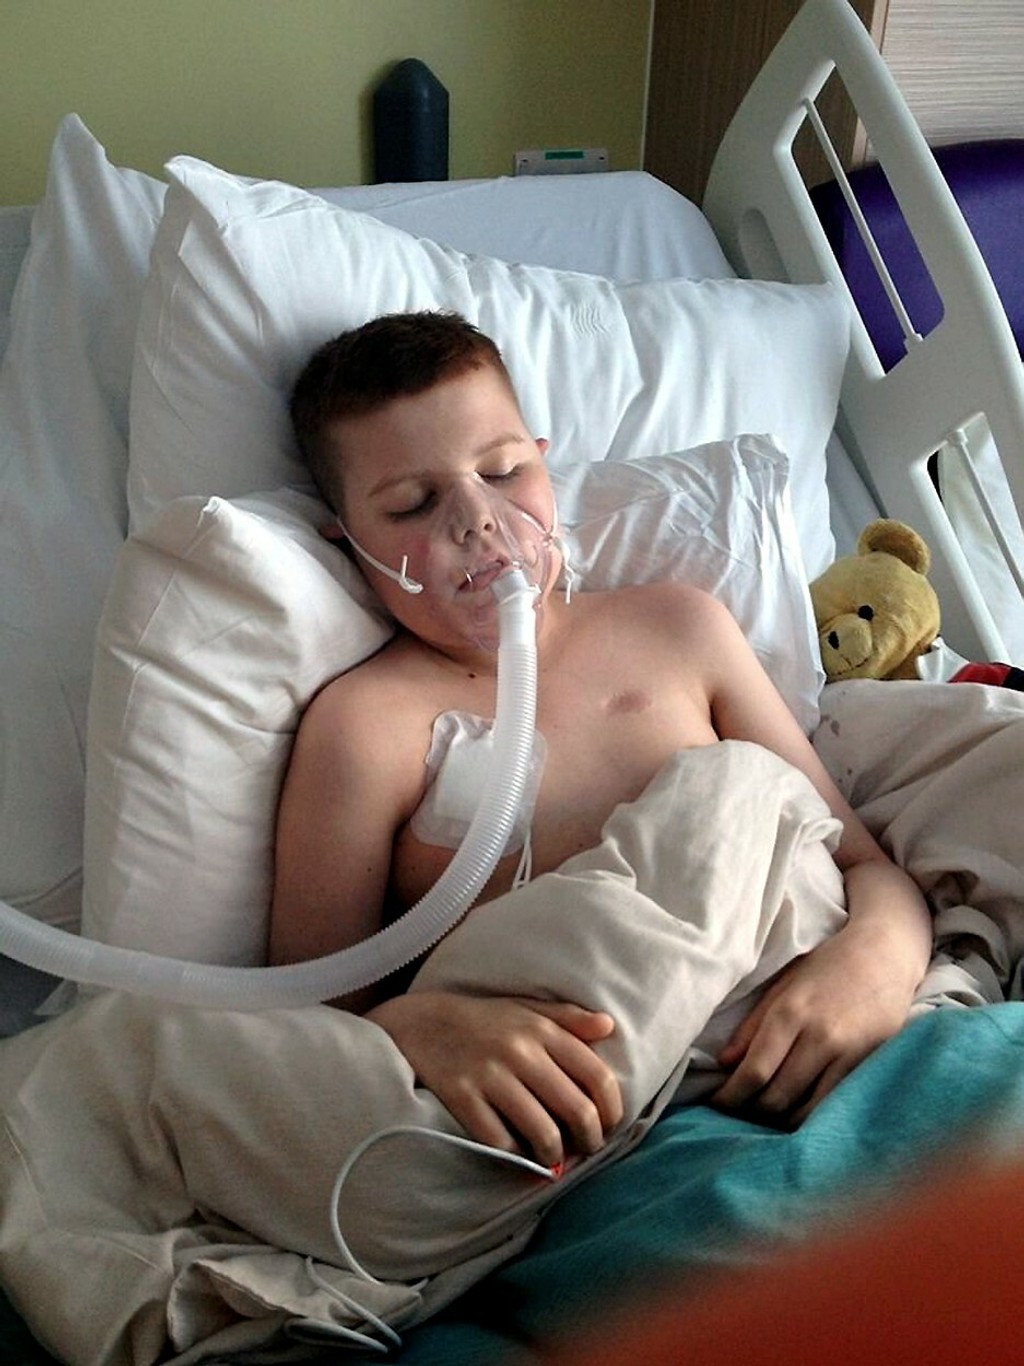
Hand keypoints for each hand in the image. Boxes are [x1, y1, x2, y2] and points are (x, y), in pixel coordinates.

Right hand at [367, 991, 622, 1166]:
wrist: (420, 1023)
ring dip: (556, 1156)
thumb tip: (609, 1026)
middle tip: (587, 1149)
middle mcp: (521, 1051)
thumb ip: (568, 1018)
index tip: (610, 1125)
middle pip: (577, 1110)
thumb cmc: (482, 1020)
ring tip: (554, 1158)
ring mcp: (491, 1076)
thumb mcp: (525, 1008)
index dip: (612, 1109)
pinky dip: (515, 1157)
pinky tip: (518, 1156)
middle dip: (590, 1140)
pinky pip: (502, 1142)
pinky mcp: (463, 1097)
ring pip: (544, 1133)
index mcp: (542, 1029)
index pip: (597, 1076)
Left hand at [712, 914, 920, 1126]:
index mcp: (790, 1012)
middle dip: (749, 1110)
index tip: (716, 1103)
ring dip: (778, 1120)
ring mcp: (846, 1054)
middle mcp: (818, 1036)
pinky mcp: (867, 1065)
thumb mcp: (783, 985)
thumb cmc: (827, 966)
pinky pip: (832, 1105)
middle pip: (776, 1096)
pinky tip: (796, 1109)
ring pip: (804, 1109)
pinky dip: (809, 1115)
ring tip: (763, 1113)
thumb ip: (753, 1025)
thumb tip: (724, 1063)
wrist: (885, 955)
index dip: (731, 1096)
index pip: (754, 1071)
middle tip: (737, 1109)